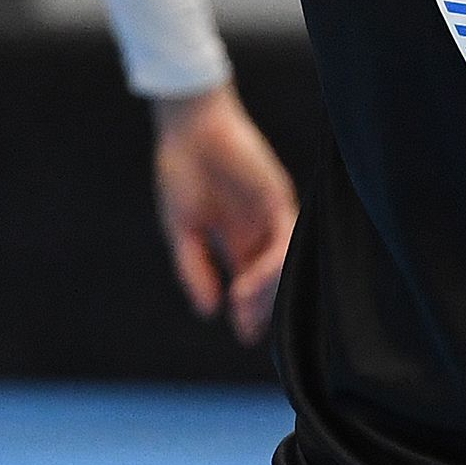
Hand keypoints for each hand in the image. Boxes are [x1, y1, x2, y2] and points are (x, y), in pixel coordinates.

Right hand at [152, 83, 296, 343]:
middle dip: (262, 308)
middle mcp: (258, 231)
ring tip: (244, 309)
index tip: (245, 336)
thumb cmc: (181, 172)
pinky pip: (284, 238)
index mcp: (236, 239)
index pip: (252, 285)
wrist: (188, 128)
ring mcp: (270, 215)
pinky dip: (271, 264)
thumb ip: (194, 269)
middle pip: (272, 279)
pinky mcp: (278, 197)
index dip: (251, 312)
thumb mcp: (181, 230)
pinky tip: (250, 282)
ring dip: (266, 291)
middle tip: (248, 326)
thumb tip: (207, 311)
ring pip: (282, 263)